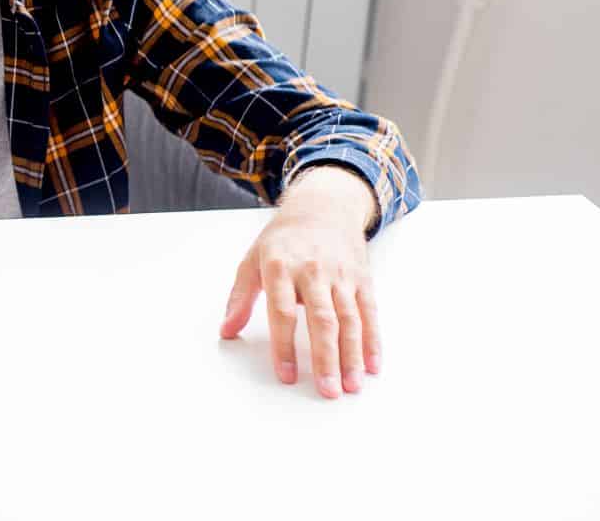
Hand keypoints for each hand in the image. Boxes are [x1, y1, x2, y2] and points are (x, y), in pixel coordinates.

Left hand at [218, 165, 380, 398]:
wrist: (322, 207)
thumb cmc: (282, 239)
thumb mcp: (252, 260)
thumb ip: (240, 297)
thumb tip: (226, 330)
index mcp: (280, 266)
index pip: (282, 312)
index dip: (284, 345)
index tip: (287, 375)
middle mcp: (312, 271)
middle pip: (322, 320)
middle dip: (326, 358)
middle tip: (327, 391)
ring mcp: (341, 275)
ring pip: (349, 319)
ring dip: (352, 355)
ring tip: (351, 386)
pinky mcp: (362, 279)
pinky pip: (369, 312)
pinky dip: (373, 340)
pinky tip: (372, 366)